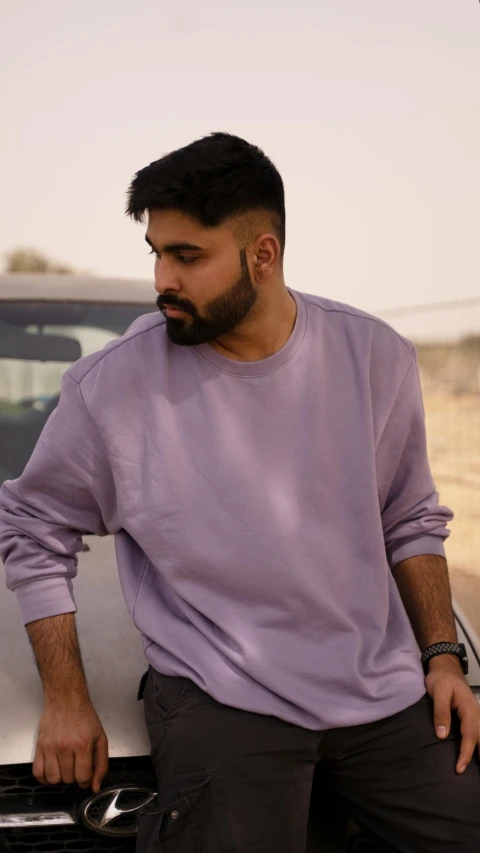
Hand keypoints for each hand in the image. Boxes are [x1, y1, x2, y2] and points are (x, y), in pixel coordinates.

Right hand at [33, 697, 108, 792]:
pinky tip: (52, 770)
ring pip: (53, 779)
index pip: (83, 778)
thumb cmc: (85, 718)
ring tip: (65, 768)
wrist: (66, 700)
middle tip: (76, 766)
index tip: (86, 775)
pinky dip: (44, 777)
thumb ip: (101, 764)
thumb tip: (95, 787)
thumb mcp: (101, 738)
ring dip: (60, 778)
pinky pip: (38, 773)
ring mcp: (50, 747)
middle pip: (68, 779)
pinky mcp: (40, 746)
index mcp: (83, 745)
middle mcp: (65, 747)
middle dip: (74, 777)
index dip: (86, 781)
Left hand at [425, 655, 479, 773]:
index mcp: (468, 709)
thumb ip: (441, 712)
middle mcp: (476, 714)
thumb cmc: (441, 679)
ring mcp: (476, 715)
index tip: (459, 768)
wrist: (445, 667)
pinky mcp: (472, 716)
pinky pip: (479, 732)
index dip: (465, 753)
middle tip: (477, 776)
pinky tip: (479, 753)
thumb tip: (442, 735)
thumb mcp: (438, 692)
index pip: (469, 735)